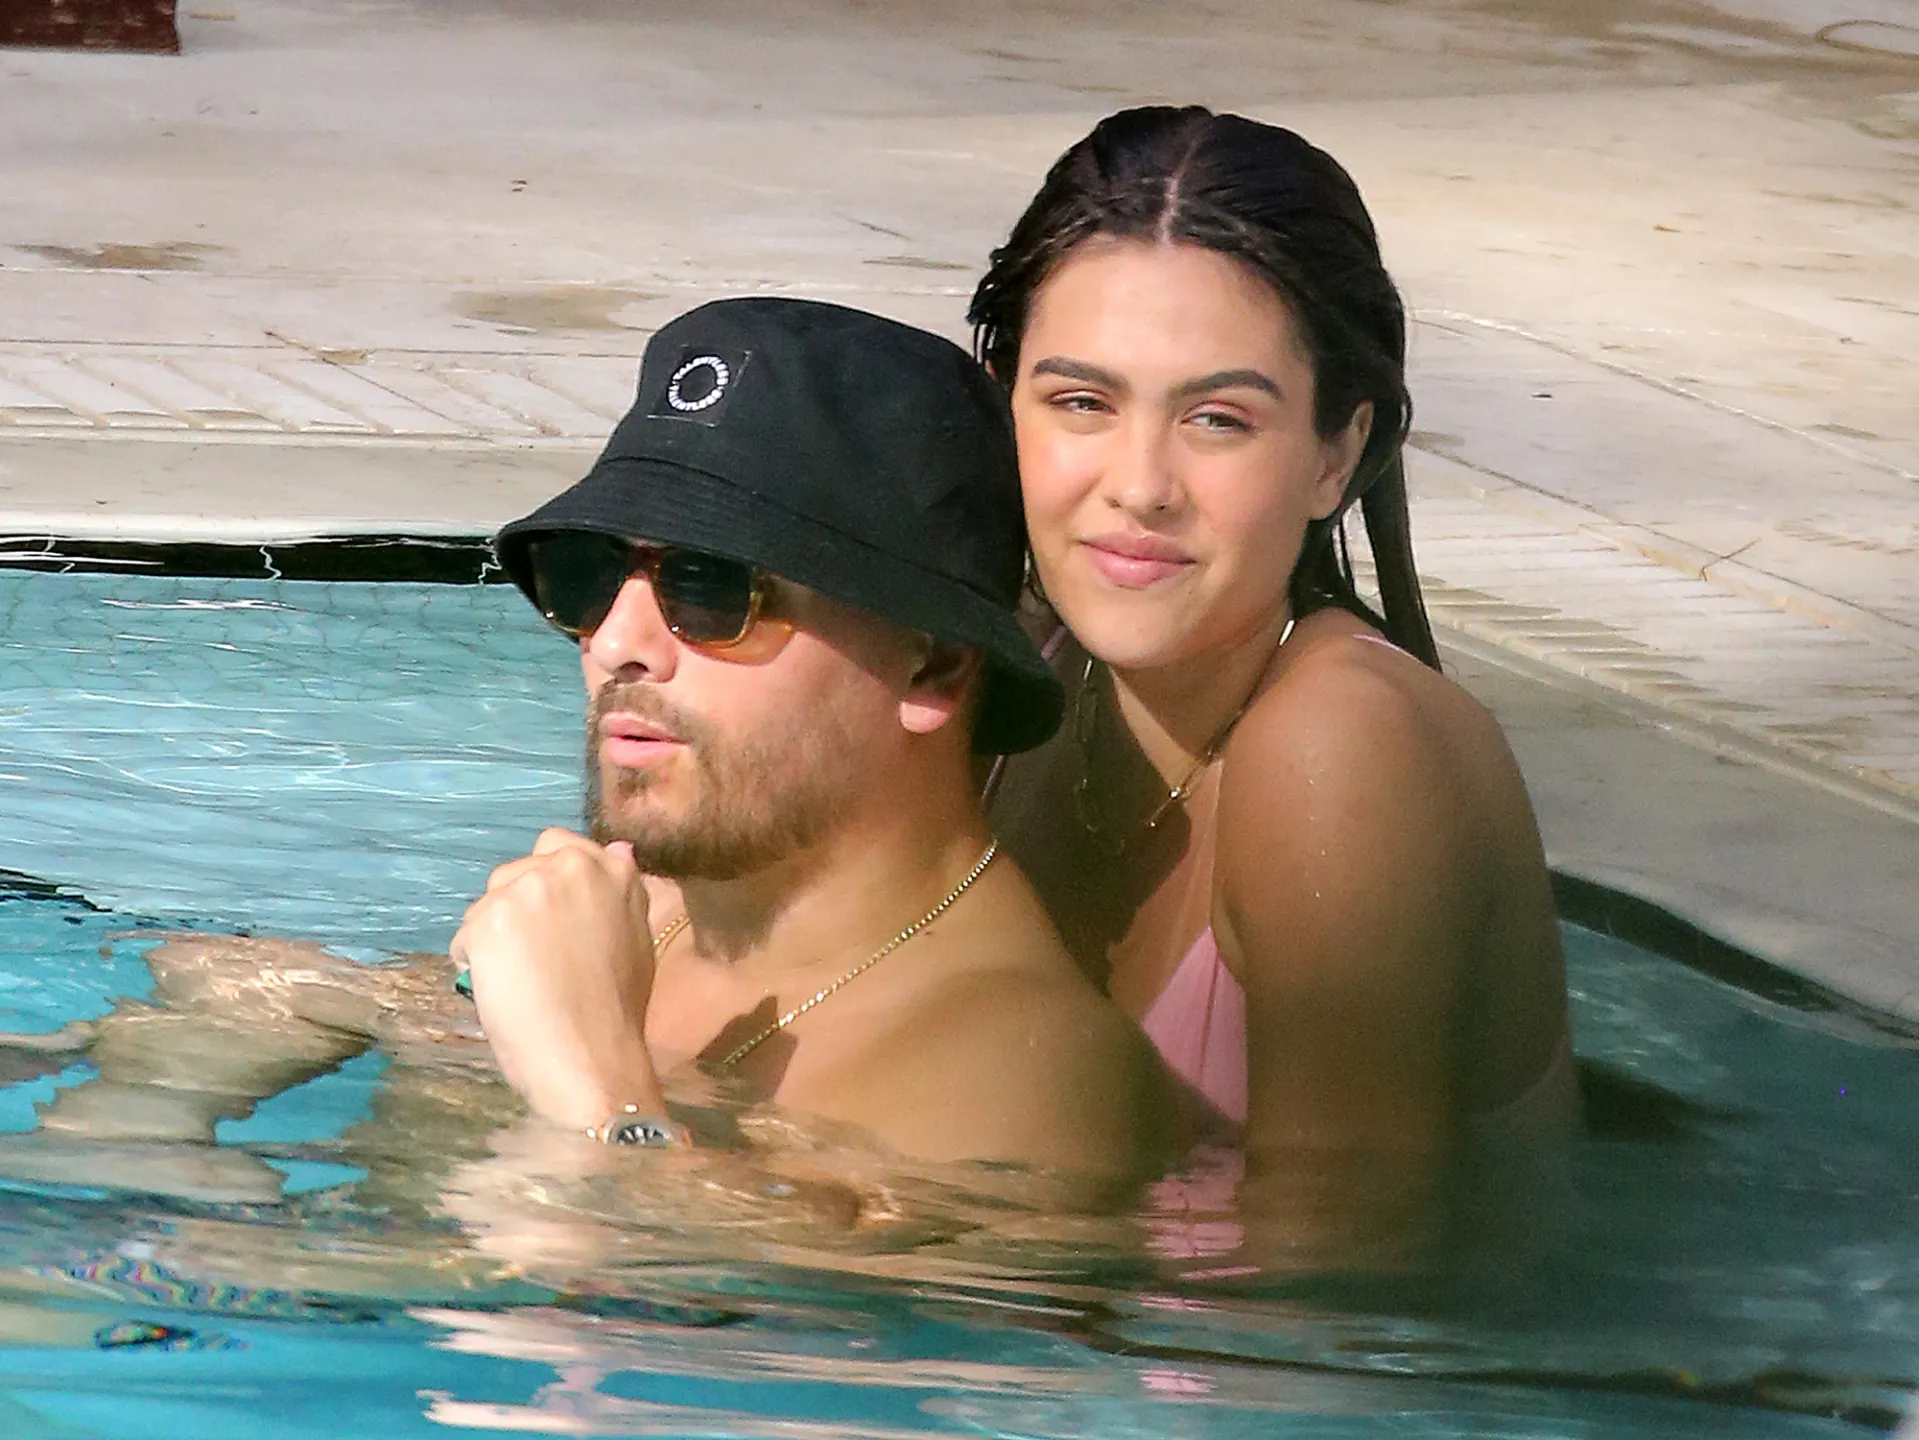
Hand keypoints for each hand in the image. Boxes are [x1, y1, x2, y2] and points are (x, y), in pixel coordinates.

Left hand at [451, 829, 664, 1129]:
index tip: (551, 917)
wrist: (594, 1057)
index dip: (549, 882)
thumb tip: (617, 849)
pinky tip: (500, 992)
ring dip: (494, 934)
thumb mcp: (636, 936)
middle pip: (516, 872)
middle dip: (517, 906)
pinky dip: (474, 963)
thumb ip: (619, 892)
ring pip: (488, 902)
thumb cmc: (619, 1009)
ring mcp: (526, 891)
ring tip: (517, 979)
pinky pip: (465, 937)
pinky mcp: (489, 921)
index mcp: (612, 869)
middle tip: (533, 956)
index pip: (559, 846)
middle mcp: (568, 868)